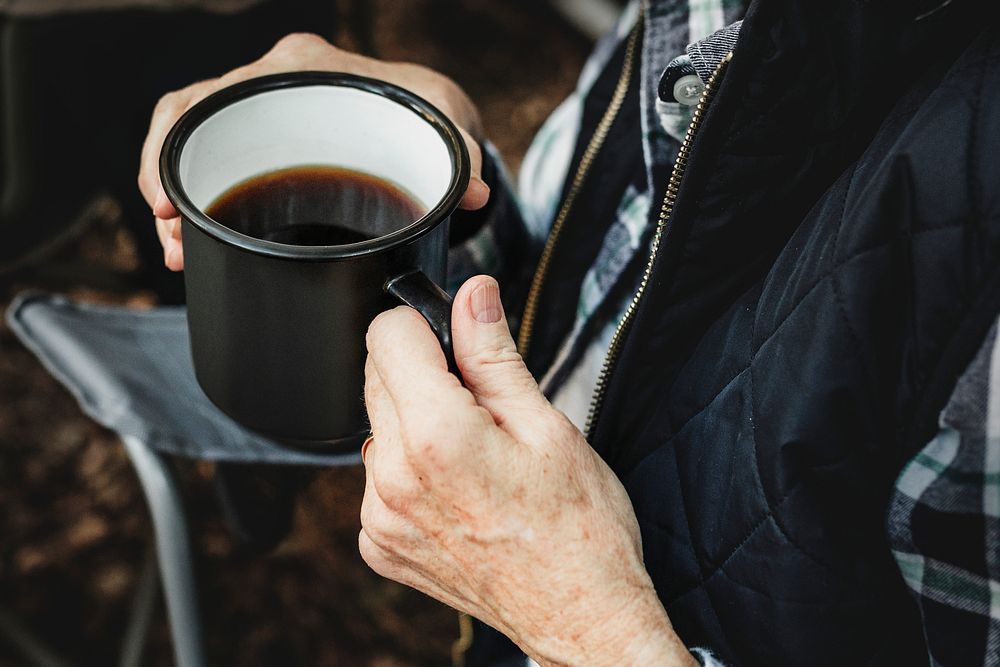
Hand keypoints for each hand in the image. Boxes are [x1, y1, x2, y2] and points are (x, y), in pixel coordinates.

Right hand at [137, 32, 489, 271]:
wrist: (426, 119)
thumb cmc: (427, 115)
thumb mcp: (442, 126)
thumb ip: (459, 156)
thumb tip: (474, 192)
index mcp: (303, 69)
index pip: (217, 94)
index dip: (177, 144)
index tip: (170, 204)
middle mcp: (273, 85)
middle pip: (192, 122)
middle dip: (170, 184)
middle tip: (175, 244)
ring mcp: (264, 115)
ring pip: (194, 146)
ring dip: (180, 200)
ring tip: (180, 253)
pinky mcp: (264, 144)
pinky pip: (214, 164)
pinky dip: (202, 204)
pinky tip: (199, 244)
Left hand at [361, 276, 694, 665]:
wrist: (579, 615)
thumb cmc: (578, 529)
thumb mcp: (546, 424)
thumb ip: (493, 354)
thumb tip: (473, 295)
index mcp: (436, 436)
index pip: (387, 334)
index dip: (425, 325)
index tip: (457, 342)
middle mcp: (393, 477)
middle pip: (377, 376)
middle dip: (424, 374)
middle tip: (483, 409)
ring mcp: (380, 517)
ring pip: (378, 427)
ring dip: (415, 423)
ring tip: (476, 457)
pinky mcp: (378, 543)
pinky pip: (379, 478)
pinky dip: (410, 471)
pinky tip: (458, 491)